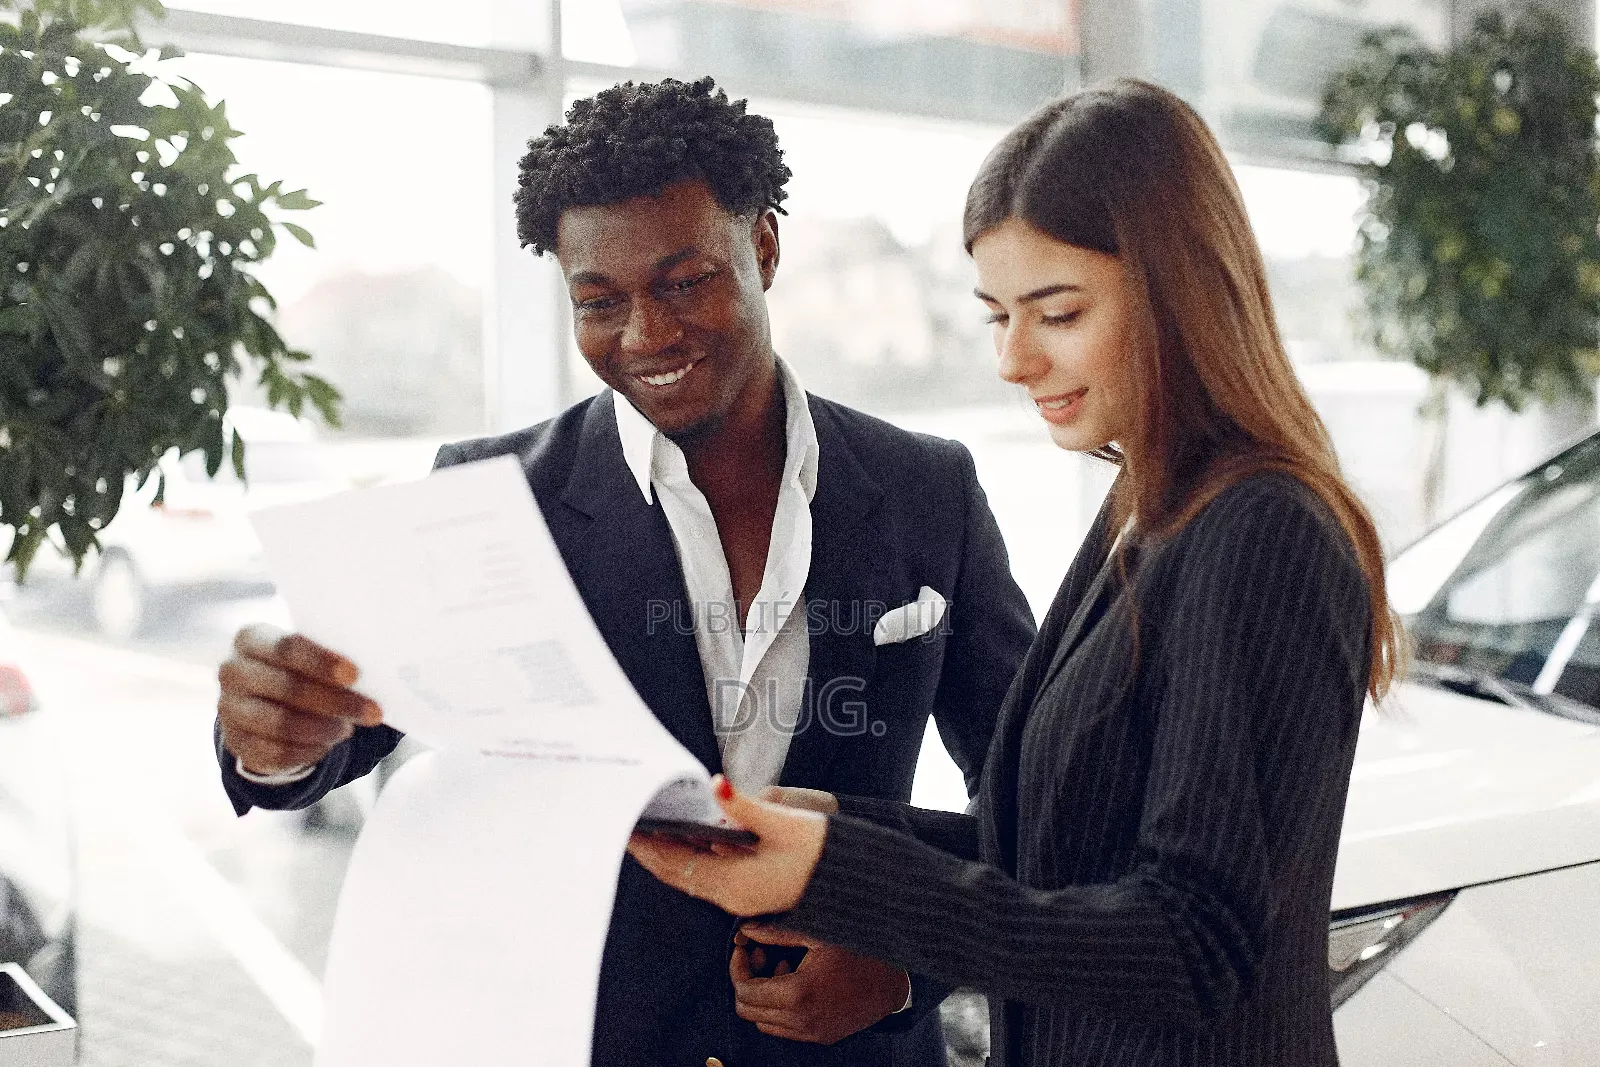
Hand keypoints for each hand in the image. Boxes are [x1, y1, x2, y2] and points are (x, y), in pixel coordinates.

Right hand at [217, 623, 380, 775]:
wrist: (262, 701)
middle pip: (288, 687)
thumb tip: (376, 667)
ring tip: (348, 728)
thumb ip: (329, 657)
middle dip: (336, 701)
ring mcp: (229, 709)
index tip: (355, 674)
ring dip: (324, 728)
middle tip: (373, 711)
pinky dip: (308, 750)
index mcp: (251, 638)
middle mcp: (232, 672)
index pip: (286, 647)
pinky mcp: (236, 743)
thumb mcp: (307, 654)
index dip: (321, 662)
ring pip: (281, 723)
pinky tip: (327, 743)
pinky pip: (276, 752)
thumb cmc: (297, 668)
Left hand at [628, 775, 826, 915]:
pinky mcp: (749, 888)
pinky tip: (685, 836)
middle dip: (651, 851)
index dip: (649, 847)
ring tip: (648, 828)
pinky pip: (708, 873)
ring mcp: (739, 895)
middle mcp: (730, 895)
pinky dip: (690, 856)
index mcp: (732, 883)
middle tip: (627, 827)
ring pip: (691, 874)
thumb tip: (715, 784)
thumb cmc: (822, 853)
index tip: (627, 829)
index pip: (676, 864)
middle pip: (677, 872)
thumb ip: (744, 806)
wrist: (854, 881)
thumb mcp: (783, 823)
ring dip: (669, 853)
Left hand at [731, 923, 910, 1043]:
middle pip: (748, 1010)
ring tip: (781, 966)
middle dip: (747, 981)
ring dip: (763, 995)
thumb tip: (746, 930)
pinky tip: (796, 982)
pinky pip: (783, 1028)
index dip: (737, 967)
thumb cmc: (858, 952)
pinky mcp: (820, 1037)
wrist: (893, 982)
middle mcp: (801, 1019)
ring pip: (763, 1022)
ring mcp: (810, 1032)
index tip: (744, 949)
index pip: (744, 991)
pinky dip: (779, 1008)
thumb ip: (776, 933)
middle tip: (761, 955)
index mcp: (798, 993)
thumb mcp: (817, 935)